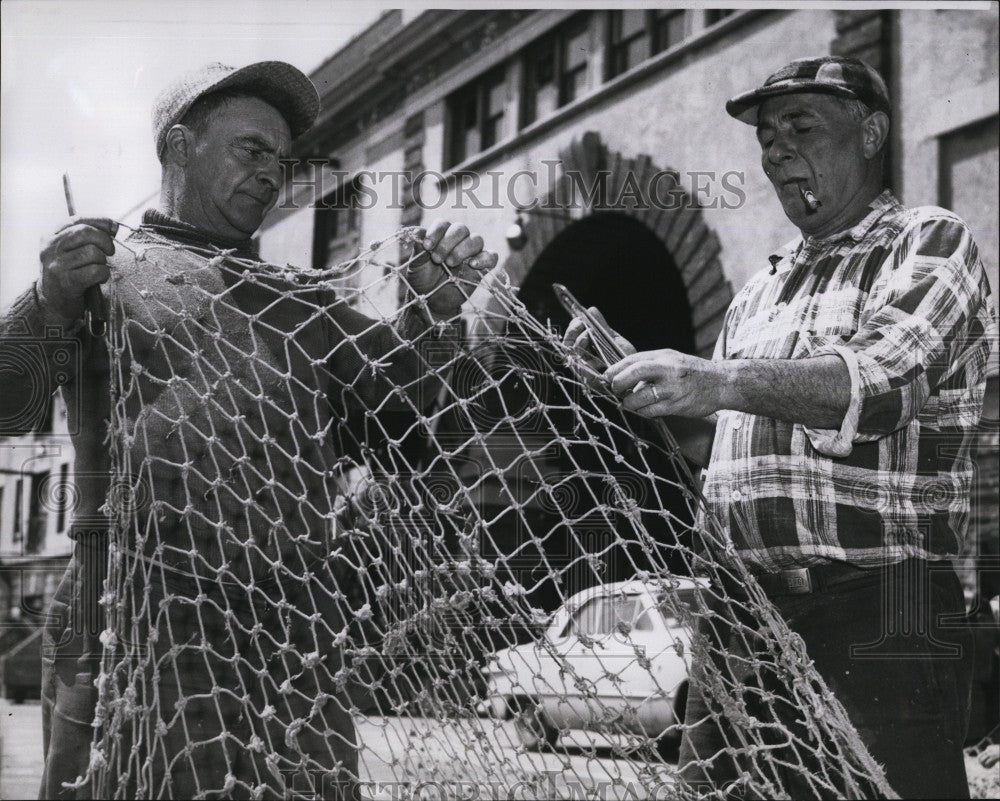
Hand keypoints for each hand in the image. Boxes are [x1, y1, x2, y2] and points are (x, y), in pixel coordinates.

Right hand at [39, 217, 117, 321]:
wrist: (52, 303)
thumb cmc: (67, 274)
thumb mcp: (67, 251)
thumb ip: (83, 238)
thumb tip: (112, 227)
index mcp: (50, 236)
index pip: (78, 220)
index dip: (100, 221)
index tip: (114, 228)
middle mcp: (51, 248)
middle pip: (86, 232)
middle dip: (105, 240)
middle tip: (110, 251)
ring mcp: (57, 265)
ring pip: (93, 252)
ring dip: (103, 261)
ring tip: (98, 268)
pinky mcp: (67, 282)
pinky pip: (96, 271)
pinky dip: (103, 274)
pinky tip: (98, 279)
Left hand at [404, 220, 497, 316]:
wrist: (432, 300)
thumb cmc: (423, 279)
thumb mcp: (416, 265)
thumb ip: (418, 248)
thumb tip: (417, 231)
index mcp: (442, 236)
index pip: (443, 224)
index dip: (436, 232)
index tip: (427, 246)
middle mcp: (458, 241)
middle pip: (461, 229)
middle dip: (448, 242)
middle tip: (437, 259)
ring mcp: (472, 253)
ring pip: (476, 239)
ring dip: (463, 249)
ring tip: (450, 263)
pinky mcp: (482, 267)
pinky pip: (492, 256)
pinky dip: (485, 258)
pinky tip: (472, 265)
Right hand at [562, 306, 634, 389]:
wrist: (637, 376)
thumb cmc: (624, 360)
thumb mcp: (613, 339)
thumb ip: (601, 327)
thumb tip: (590, 309)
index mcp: (584, 351)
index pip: (570, 337)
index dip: (573, 327)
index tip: (581, 318)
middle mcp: (580, 362)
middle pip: (567, 346)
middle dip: (573, 332)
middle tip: (582, 324)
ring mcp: (583, 372)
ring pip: (572, 355)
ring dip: (579, 342)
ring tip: (588, 335)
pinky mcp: (590, 382)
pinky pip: (583, 369)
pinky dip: (587, 359)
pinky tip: (595, 352)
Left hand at [604, 349, 728, 418]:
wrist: (722, 383)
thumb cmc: (691, 372)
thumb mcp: (671, 359)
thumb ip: (649, 364)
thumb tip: (620, 373)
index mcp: (664, 356)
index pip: (633, 360)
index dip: (615, 369)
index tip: (607, 377)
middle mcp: (668, 369)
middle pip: (634, 373)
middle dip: (618, 383)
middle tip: (615, 390)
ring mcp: (672, 388)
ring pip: (639, 397)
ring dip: (629, 403)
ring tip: (630, 403)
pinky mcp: (676, 405)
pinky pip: (651, 411)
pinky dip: (643, 412)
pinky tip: (645, 410)